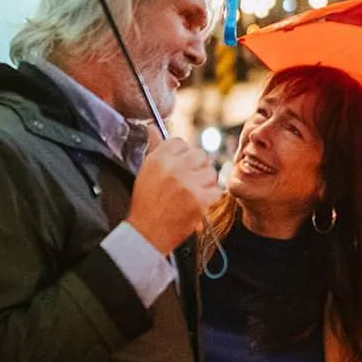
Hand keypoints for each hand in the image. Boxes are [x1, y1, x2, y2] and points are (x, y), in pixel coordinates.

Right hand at [126, 135, 222, 251]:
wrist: (147, 233)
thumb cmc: (146, 203)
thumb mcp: (145, 172)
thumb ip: (155, 148)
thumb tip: (153, 128)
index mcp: (159, 158)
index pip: (180, 142)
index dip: (181, 156)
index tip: (178, 167)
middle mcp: (174, 167)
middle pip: (200, 155)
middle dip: (196, 168)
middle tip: (186, 182)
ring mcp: (188, 183)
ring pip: (211, 172)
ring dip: (204, 183)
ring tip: (190, 194)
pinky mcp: (200, 199)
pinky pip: (216, 191)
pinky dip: (209, 198)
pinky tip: (196, 203)